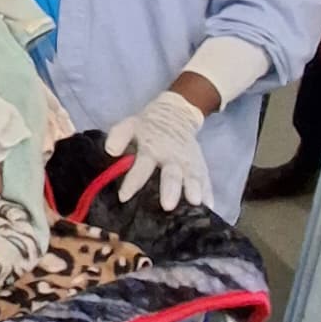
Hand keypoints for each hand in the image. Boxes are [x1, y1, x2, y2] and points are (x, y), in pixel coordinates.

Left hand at [106, 89, 210, 209]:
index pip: (141, 165)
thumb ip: (119, 136)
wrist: (176, 114)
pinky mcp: (199, 165)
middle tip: (168, 205)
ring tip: (195, 203)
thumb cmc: (147, 127)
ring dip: (193, 190)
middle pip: (171, 174)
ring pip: (192, 177)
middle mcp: (171, 156)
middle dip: (170, 189)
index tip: (124, 197)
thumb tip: (110, 150)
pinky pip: (205, 179)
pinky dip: (208, 192)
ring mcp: (188, 161)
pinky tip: (209, 207)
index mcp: (151, 148)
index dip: (132, 181)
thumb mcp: (130, 125)